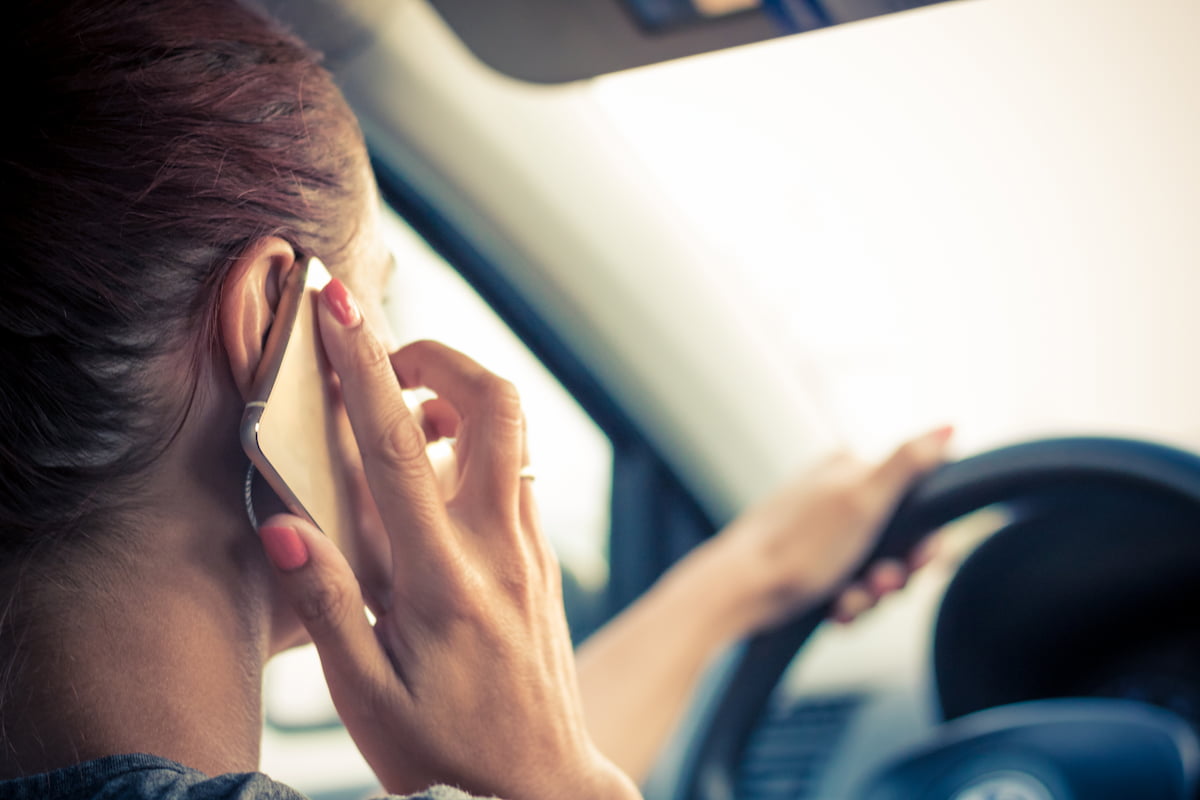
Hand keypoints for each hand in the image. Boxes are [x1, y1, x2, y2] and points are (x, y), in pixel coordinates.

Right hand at [256, 279, 638, 799]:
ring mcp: (529, 542)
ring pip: (511, 429)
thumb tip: (286, 528)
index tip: (339, 303)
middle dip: (439, 354)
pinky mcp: (540, 550)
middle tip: (386, 361)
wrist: (543, 776)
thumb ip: (328, 611)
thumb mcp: (369, 701)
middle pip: (494, 403)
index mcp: (445, 576)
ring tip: (400, 420)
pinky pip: (513, 465)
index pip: (400, 446)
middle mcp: (499, 542)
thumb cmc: (450, 745)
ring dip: (457, 395)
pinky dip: (473, 440)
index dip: (366, 366)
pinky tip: (431, 482)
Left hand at [701, 427, 952, 635]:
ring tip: (846, 601)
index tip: (921, 559)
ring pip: (874, 570)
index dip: (924, 539)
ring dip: (869, 594)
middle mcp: (834, 496)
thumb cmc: (797, 547)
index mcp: (847, 469)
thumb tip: (949, 426)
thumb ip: (908, 464)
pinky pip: (847, 588)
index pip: (914, 501)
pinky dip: (846, 604)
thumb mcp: (861, 501)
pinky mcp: (807, 565)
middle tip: (879, 584)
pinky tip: (833, 611)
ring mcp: (820, 533)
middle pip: (897, 542)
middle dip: (894, 574)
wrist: (737, 593)